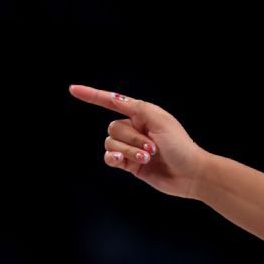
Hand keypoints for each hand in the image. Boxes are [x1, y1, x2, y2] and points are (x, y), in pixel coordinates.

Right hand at [68, 84, 210, 199]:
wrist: (189, 174)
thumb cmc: (180, 145)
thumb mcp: (159, 119)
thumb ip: (136, 107)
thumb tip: (115, 97)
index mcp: (142, 114)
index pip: (112, 101)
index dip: (92, 95)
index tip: (73, 89)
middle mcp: (135, 128)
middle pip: (113, 128)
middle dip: (131, 139)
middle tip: (152, 148)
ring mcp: (131, 147)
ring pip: (111, 144)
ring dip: (129, 151)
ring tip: (148, 158)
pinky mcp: (129, 164)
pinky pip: (109, 158)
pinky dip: (115, 159)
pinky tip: (126, 163)